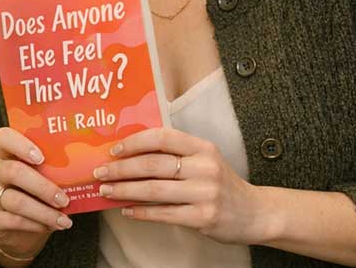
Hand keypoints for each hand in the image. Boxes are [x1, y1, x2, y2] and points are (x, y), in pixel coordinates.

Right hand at [0, 127, 72, 261]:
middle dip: (43, 187)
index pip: (4, 137)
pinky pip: (12, 220)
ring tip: (64, 220)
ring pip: (15, 200)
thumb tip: (84, 169)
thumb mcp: (42, 178)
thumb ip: (53, 170)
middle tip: (64, 200)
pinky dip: (35, 224)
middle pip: (14, 171)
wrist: (17, 227)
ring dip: (44, 212)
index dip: (21, 145)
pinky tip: (50, 227)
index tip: (41, 157)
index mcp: (6, 152)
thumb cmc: (35, 194)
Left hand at [96, 127, 269, 244]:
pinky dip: (141, 212)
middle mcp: (205, 167)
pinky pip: (164, 214)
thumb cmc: (221, 183)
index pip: (162, 137)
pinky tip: (127, 210)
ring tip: (106, 191)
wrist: (256, 213)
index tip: (113, 149)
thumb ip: (176, 154)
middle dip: (121, 169)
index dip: (134, 142)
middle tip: (100, 173)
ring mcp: (205, 193)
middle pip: (153, 165)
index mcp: (203, 147)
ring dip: (125, 190)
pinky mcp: (203, 217)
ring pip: (154, 190)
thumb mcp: (205, 159)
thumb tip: (129, 154)